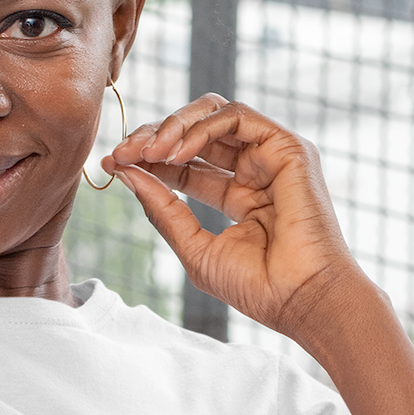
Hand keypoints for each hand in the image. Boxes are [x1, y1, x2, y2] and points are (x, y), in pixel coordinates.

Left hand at [104, 95, 361, 342]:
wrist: (301, 299)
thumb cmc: (256, 286)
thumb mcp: (195, 248)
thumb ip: (163, 210)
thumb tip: (127, 173)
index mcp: (237, 197)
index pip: (185, 165)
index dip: (146, 160)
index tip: (112, 163)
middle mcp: (255, 171)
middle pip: (196, 133)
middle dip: (154, 138)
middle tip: (122, 152)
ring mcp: (272, 157)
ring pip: (215, 115)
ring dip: (173, 127)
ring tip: (145, 151)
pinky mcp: (288, 147)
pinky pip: (236, 117)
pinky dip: (200, 128)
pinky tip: (175, 152)